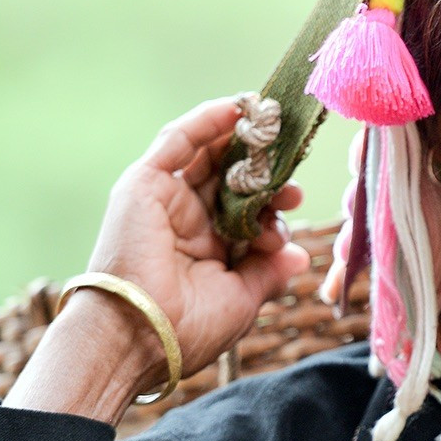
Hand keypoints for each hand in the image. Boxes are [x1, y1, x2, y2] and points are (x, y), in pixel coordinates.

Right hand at [83, 95, 310, 385]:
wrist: (139, 333)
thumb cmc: (188, 328)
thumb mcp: (242, 299)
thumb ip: (269, 271)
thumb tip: (300, 255)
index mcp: (206, 250)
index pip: (244, 211)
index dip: (271, 200)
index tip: (296, 198)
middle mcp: (185, 221)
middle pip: (228, 180)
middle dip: (262, 170)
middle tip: (290, 167)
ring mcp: (165, 200)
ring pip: (205, 156)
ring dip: (238, 138)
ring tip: (270, 121)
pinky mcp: (144, 184)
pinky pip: (177, 141)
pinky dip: (205, 122)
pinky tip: (236, 107)